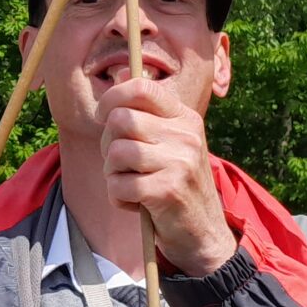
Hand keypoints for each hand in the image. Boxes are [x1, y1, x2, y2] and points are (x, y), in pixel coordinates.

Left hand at [95, 75, 237, 275]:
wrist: (203, 233)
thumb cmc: (176, 184)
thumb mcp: (171, 143)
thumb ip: (147, 113)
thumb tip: (121, 72)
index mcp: (185, 118)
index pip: (141, 88)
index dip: (112, 98)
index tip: (103, 116)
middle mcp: (185, 135)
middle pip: (120, 120)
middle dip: (108, 144)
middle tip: (120, 164)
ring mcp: (179, 162)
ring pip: (116, 152)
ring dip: (113, 173)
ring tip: (130, 184)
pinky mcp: (167, 190)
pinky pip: (118, 185)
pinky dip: (118, 198)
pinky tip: (137, 204)